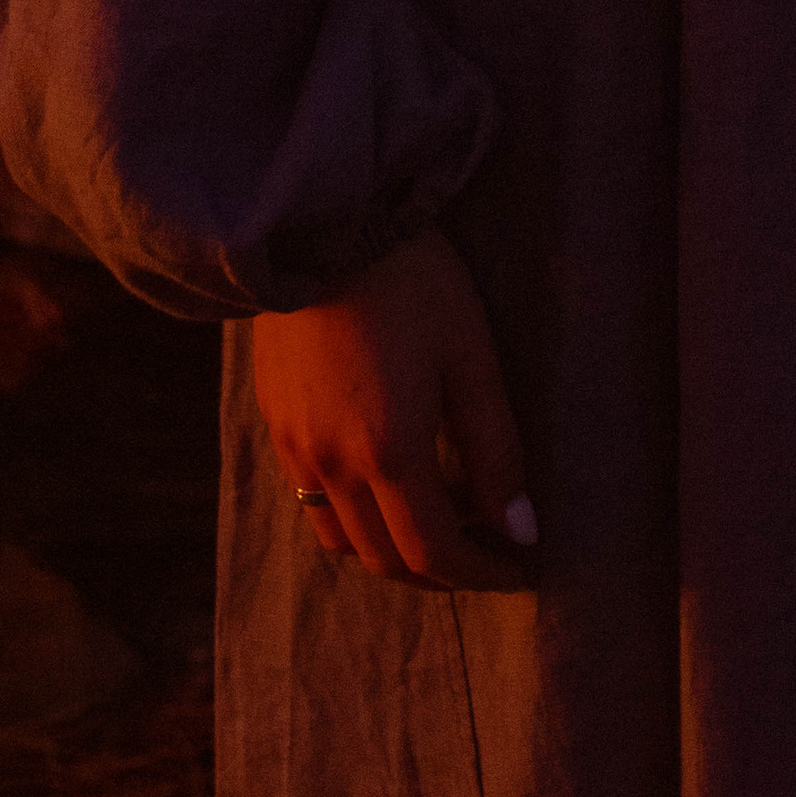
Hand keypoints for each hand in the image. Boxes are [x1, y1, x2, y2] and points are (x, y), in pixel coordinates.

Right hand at [251, 227, 535, 590]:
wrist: (322, 223)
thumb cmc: (411, 281)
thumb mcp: (471, 355)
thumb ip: (495, 448)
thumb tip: (521, 528)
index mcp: (389, 454)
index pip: (435, 553)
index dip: (481, 572)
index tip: (518, 566)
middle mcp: (333, 467)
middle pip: (385, 560)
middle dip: (440, 572)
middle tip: (484, 552)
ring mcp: (295, 448)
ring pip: (341, 541)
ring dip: (390, 551)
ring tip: (435, 524)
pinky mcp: (274, 422)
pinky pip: (311, 501)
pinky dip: (352, 518)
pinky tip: (381, 482)